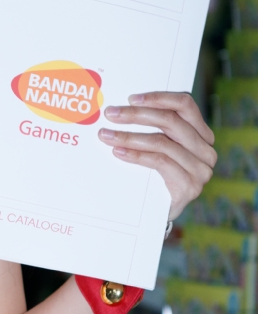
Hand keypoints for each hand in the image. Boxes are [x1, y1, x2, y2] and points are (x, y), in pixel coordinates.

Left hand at [98, 91, 215, 219]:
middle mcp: (206, 150)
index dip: (158, 98)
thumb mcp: (158, 148)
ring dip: (130, 136)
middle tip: (111, 114)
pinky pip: (159, 162)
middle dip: (137, 115)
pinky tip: (119, 152)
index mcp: (202, 134)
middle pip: (171, 121)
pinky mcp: (189, 186)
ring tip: (107, 136)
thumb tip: (123, 108)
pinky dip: (136, 155)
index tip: (131, 98)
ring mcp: (201, 169)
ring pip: (162, 142)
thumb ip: (154, 129)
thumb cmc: (155, 177)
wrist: (159, 215)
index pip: (185, 105)